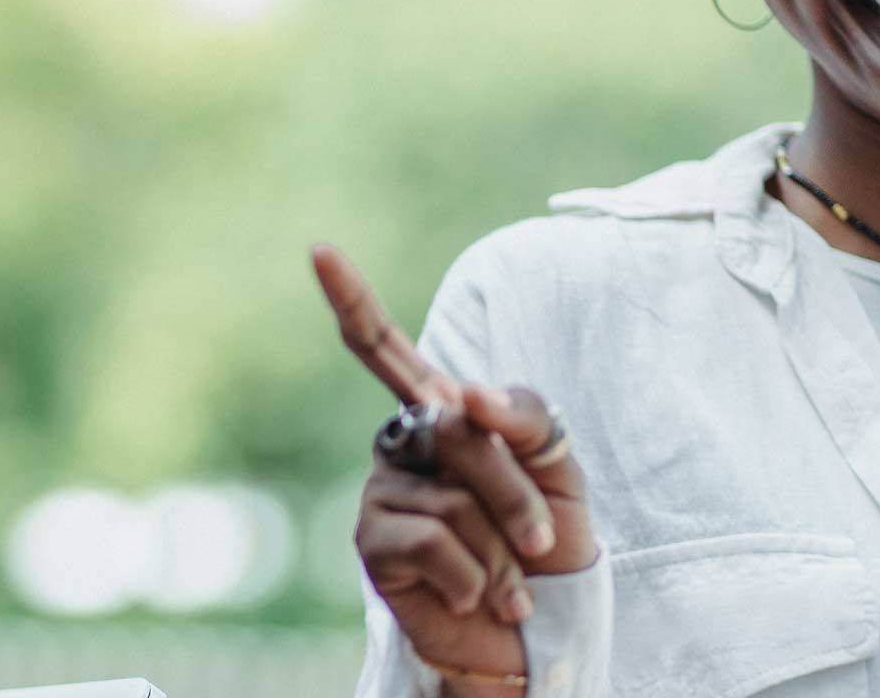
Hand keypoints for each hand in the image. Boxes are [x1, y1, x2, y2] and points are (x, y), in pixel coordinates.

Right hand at [317, 244, 598, 686]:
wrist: (543, 630)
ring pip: (454, 495)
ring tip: (507, 578)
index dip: (353, 301)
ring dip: (502, 545)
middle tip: (542, 542)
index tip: (319, 250)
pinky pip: (434, 540)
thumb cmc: (548, 544)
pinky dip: (475, 575)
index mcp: (443, 414)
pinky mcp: (374, 544)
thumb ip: (524, 415)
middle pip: (457, 431)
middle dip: (514, 491)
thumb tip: (466, 399)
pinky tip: (476, 594)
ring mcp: (383, 492)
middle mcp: (404, 446)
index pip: (387, 350)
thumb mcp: (560, 465)